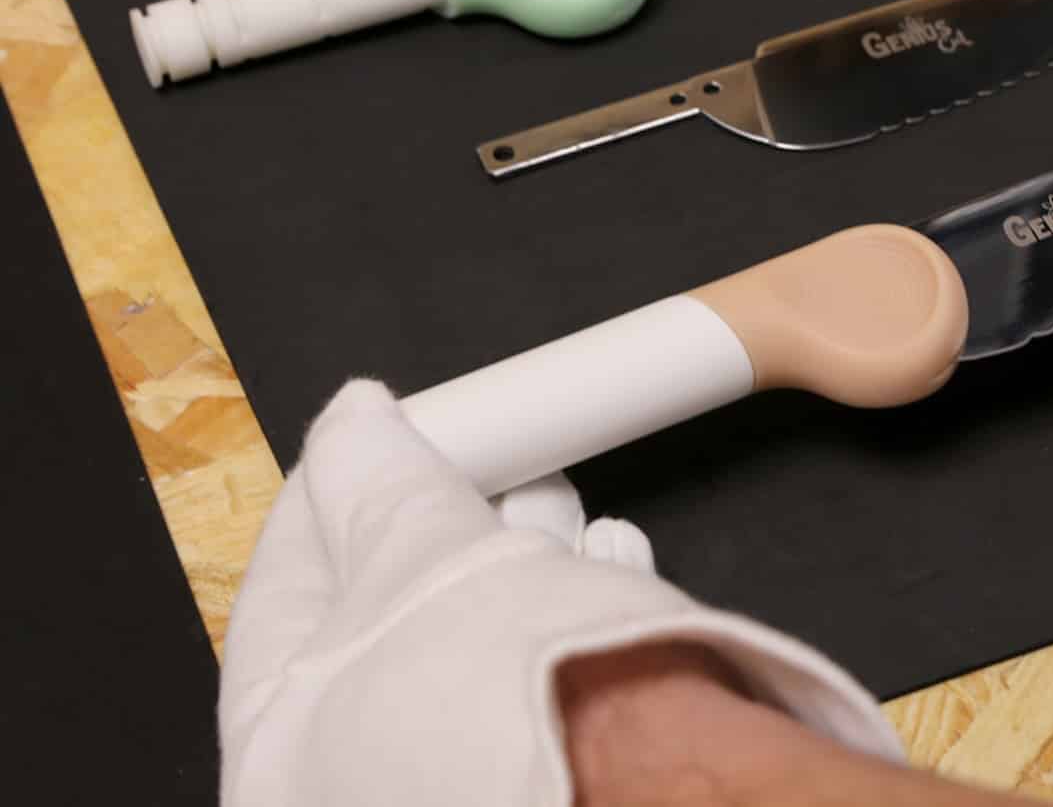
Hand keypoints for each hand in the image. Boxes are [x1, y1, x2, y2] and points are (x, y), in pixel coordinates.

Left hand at [220, 379, 900, 805]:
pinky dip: (570, 604)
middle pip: (389, 600)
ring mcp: (449, 765)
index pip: (286, 579)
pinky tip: (606, 554)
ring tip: (554, 499)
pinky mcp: (540, 759)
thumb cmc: (495, 700)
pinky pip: (541, 665)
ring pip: (475, 627)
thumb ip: (381, 478)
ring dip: (519, 548)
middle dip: (444, 513)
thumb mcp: (422, 553)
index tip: (376, 429)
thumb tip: (352, 420)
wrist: (633, 781)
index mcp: (279, 733)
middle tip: (477, 452)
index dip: (338, 487)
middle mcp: (353, 763)